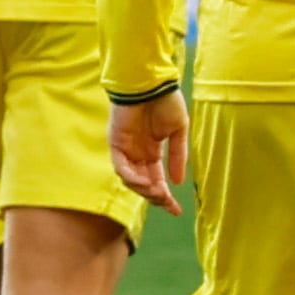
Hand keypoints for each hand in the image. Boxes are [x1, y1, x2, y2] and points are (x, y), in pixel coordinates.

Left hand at [109, 91, 186, 215]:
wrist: (152, 83)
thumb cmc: (166, 101)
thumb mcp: (178, 131)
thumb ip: (178, 156)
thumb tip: (178, 182)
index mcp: (151, 151)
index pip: (156, 179)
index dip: (165, 196)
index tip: (176, 211)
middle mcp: (137, 153)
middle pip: (143, 183)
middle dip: (155, 197)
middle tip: (168, 205)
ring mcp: (125, 148)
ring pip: (130, 179)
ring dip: (144, 189)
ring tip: (158, 193)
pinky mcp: (115, 142)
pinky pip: (120, 166)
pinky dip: (131, 176)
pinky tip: (145, 182)